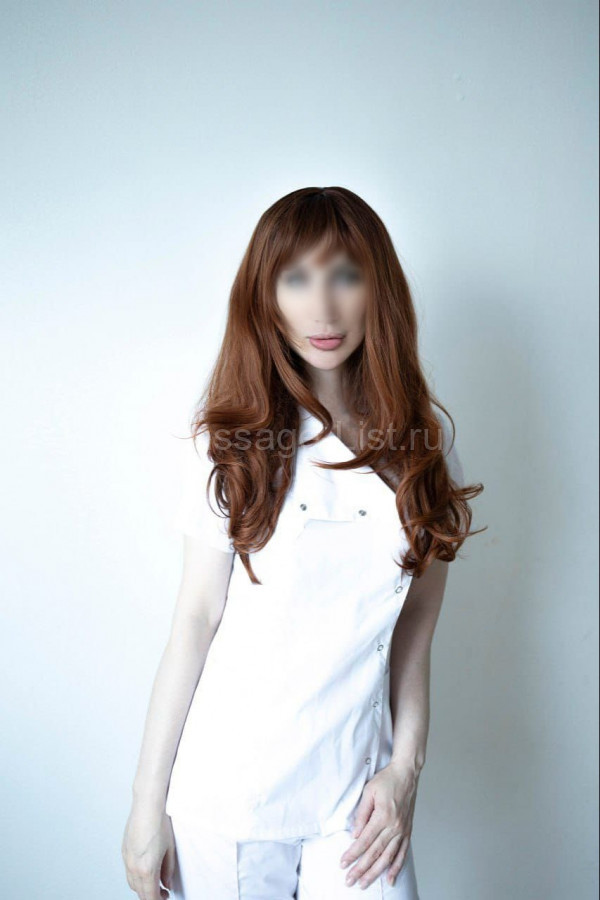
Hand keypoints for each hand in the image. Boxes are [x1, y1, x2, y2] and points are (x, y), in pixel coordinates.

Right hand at [122, 805, 175, 899]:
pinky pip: (128, 871)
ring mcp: (127, 859)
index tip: (165, 898)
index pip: (150, 896)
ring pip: (132, 883)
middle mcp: (134, 867)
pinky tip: (145, 871)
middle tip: (162, 893)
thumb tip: (166, 883)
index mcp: (147, 869)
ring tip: (154, 883)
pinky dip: (136, 876)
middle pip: (140, 892)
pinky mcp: (124, 851)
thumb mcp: (170, 849)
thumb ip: (168, 870)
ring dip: (142, 887)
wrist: (147, 805)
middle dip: (151, 896)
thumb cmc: (159, 822)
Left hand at [339, 759, 419, 888]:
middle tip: (349, 881)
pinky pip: (402, 853)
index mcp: (383, 816)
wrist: (407, 774)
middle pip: (375, 853)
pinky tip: (389, 879)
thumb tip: (354, 834)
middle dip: (361, 869)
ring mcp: (402, 830)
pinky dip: (396, 868)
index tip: (343, 864)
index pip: (364, 840)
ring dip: (375, 872)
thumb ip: (361, 814)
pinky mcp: (407, 831)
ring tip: (364, 883)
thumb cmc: (387, 780)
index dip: (352, 854)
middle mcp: (394, 826)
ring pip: (388, 857)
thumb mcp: (368, 791)